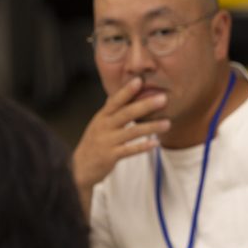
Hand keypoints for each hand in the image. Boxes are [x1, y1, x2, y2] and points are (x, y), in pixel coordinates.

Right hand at [72, 78, 169, 214]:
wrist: (79, 167)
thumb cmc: (95, 142)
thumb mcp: (100, 123)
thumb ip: (113, 110)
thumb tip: (124, 92)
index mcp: (102, 116)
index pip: (115, 100)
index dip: (127, 91)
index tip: (140, 80)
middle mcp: (104, 126)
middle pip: (126, 113)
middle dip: (145, 105)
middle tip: (163, 98)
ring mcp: (107, 141)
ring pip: (132, 132)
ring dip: (151, 127)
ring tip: (167, 123)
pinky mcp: (110, 156)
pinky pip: (129, 150)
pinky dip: (143, 146)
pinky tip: (156, 143)